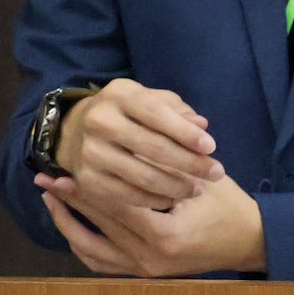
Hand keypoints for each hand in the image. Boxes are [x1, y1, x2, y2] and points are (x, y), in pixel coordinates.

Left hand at [38, 173, 266, 277]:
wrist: (250, 240)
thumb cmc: (229, 205)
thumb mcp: (200, 179)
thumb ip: (163, 166)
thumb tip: (122, 144)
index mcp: (165, 235)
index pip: (115, 205)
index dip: (87, 186)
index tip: (64, 169)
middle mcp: (150, 258)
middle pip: (98, 224)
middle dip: (71, 199)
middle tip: (47, 179)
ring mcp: (146, 270)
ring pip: (91, 249)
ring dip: (68, 223)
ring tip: (50, 200)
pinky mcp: (145, 273)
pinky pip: (103, 263)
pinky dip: (83, 245)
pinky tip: (70, 224)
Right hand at [52, 77, 221, 215]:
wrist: (77, 131)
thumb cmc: (130, 114)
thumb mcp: (152, 101)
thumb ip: (177, 111)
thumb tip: (201, 124)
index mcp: (119, 94)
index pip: (157, 114)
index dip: (185, 132)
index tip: (212, 147)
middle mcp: (98, 121)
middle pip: (152, 147)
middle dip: (189, 162)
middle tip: (217, 173)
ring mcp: (89, 152)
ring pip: (142, 175)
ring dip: (176, 186)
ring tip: (198, 189)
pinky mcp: (86, 180)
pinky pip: (127, 196)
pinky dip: (154, 200)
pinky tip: (173, 199)